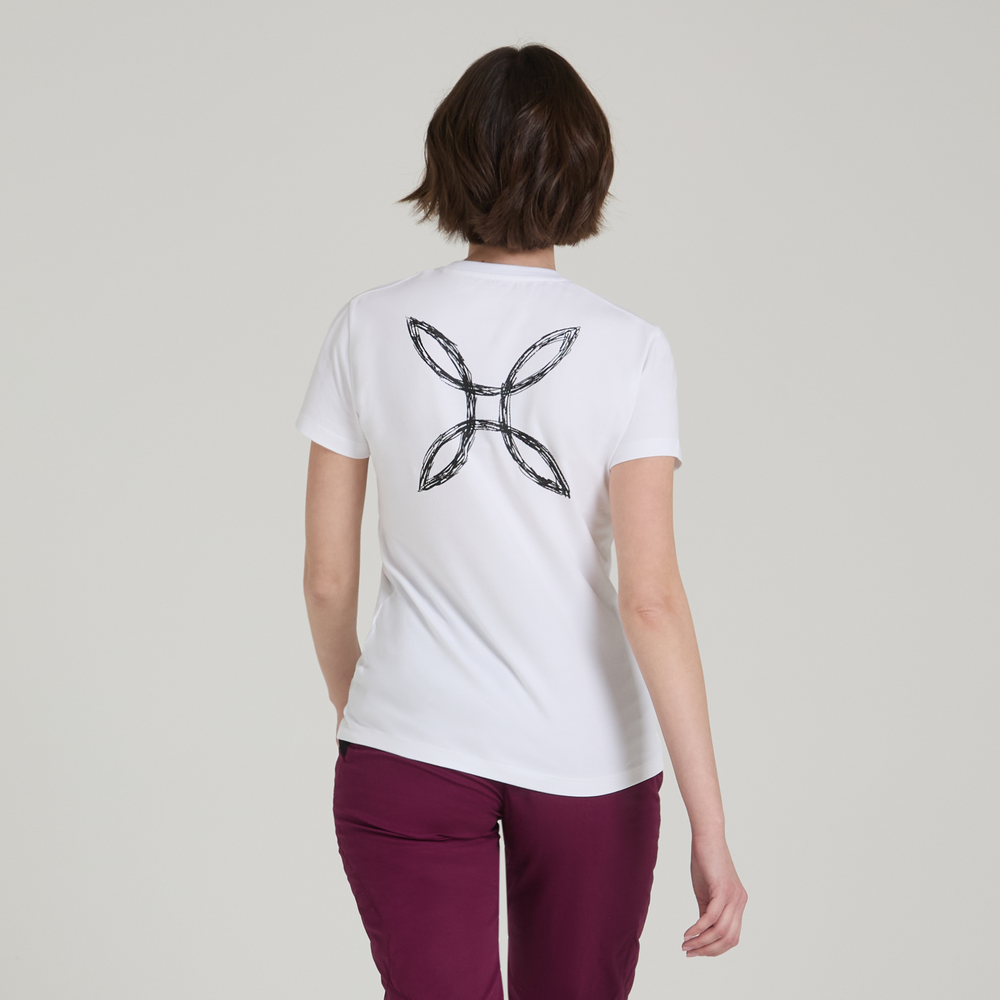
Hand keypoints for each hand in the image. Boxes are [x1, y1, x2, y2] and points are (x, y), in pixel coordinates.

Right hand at [681, 834, 747, 956]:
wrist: (706, 837)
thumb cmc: (705, 861)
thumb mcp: (706, 892)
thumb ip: (707, 912)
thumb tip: (701, 932)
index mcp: (739, 904)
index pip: (732, 938)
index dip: (715, 950)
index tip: (696, 952)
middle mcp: (740, 902)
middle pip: (728, 939)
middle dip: (708, 950)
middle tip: (689, 952)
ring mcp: (734, 896)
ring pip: (721, 931)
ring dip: (701, 942)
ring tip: (685, 944)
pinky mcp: (723, 889)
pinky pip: (712, 917)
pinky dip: (698, 928)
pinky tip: (687, 932)